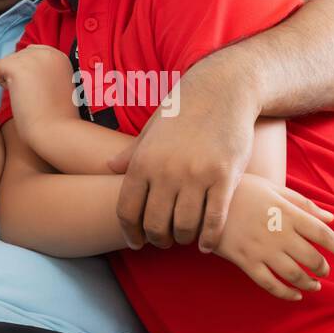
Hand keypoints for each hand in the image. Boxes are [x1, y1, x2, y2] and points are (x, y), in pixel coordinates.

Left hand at [0, 45, 78, 156]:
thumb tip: (28, 70)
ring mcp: (33, 58)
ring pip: (8, 61)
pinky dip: (1, 82)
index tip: (39, 91)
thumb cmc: (57, 117)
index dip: (30, 73)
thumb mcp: (60, 85)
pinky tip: (16, 95)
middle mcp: (48, 52)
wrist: (57, 131)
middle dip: (20, 75)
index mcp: (60, 57)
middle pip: (19, 56)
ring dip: (11, 80)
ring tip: (28, 98)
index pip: (33, 53)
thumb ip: (47, 73)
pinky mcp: (18, 67)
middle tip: (33, 97)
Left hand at [110, 62, 254, 250]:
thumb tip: (109, 167)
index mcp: (144, 161)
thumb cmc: (185, 109)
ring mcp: (197, 175)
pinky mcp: (224, 177)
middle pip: (155, 225)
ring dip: (184, 239)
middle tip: (165, 240)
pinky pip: (214, 219)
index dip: (130, 232)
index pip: (127, 211)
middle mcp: (166, 171)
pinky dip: (208, 238)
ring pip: (185, 227)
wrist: (223, 89)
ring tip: (185, 237)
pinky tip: (205, 243)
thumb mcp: (152, 128)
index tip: (137, 241)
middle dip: (159, 239)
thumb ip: (132, 153)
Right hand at [213, 174, 333, 300]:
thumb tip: (330, 219)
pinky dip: (285, 293)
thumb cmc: (243, 190)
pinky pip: (269, 284)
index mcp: (288, 213)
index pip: (323, 235)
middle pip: (311, 258)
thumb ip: (304, 205)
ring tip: (315, 285)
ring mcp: (261, 249)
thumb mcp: (274, 190)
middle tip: (325, 270)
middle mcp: (278, 233)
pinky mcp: (245, 261)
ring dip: (308, 282)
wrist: (205, 199)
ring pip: (293, 274)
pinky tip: (295, 295)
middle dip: (323, 268)